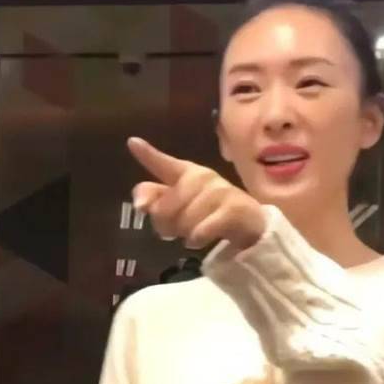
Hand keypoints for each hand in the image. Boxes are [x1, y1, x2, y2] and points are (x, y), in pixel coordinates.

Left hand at [129, 138, 265, 253]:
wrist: (250, 224)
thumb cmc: (210, 213)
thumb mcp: (181, 206)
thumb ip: (156, 201)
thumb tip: (140, 205)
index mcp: (186, 173)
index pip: (163, 165)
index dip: (148, 156)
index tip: (132, 143)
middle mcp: (202, 177)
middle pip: (163, 207)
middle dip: (165, 224)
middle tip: (176, 230)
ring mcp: (219, 191)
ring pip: (183, 221)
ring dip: (184, 233)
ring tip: (193, 233)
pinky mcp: (232, 209)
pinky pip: (201, 229)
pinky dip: (196, 238)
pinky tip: (198, 240)